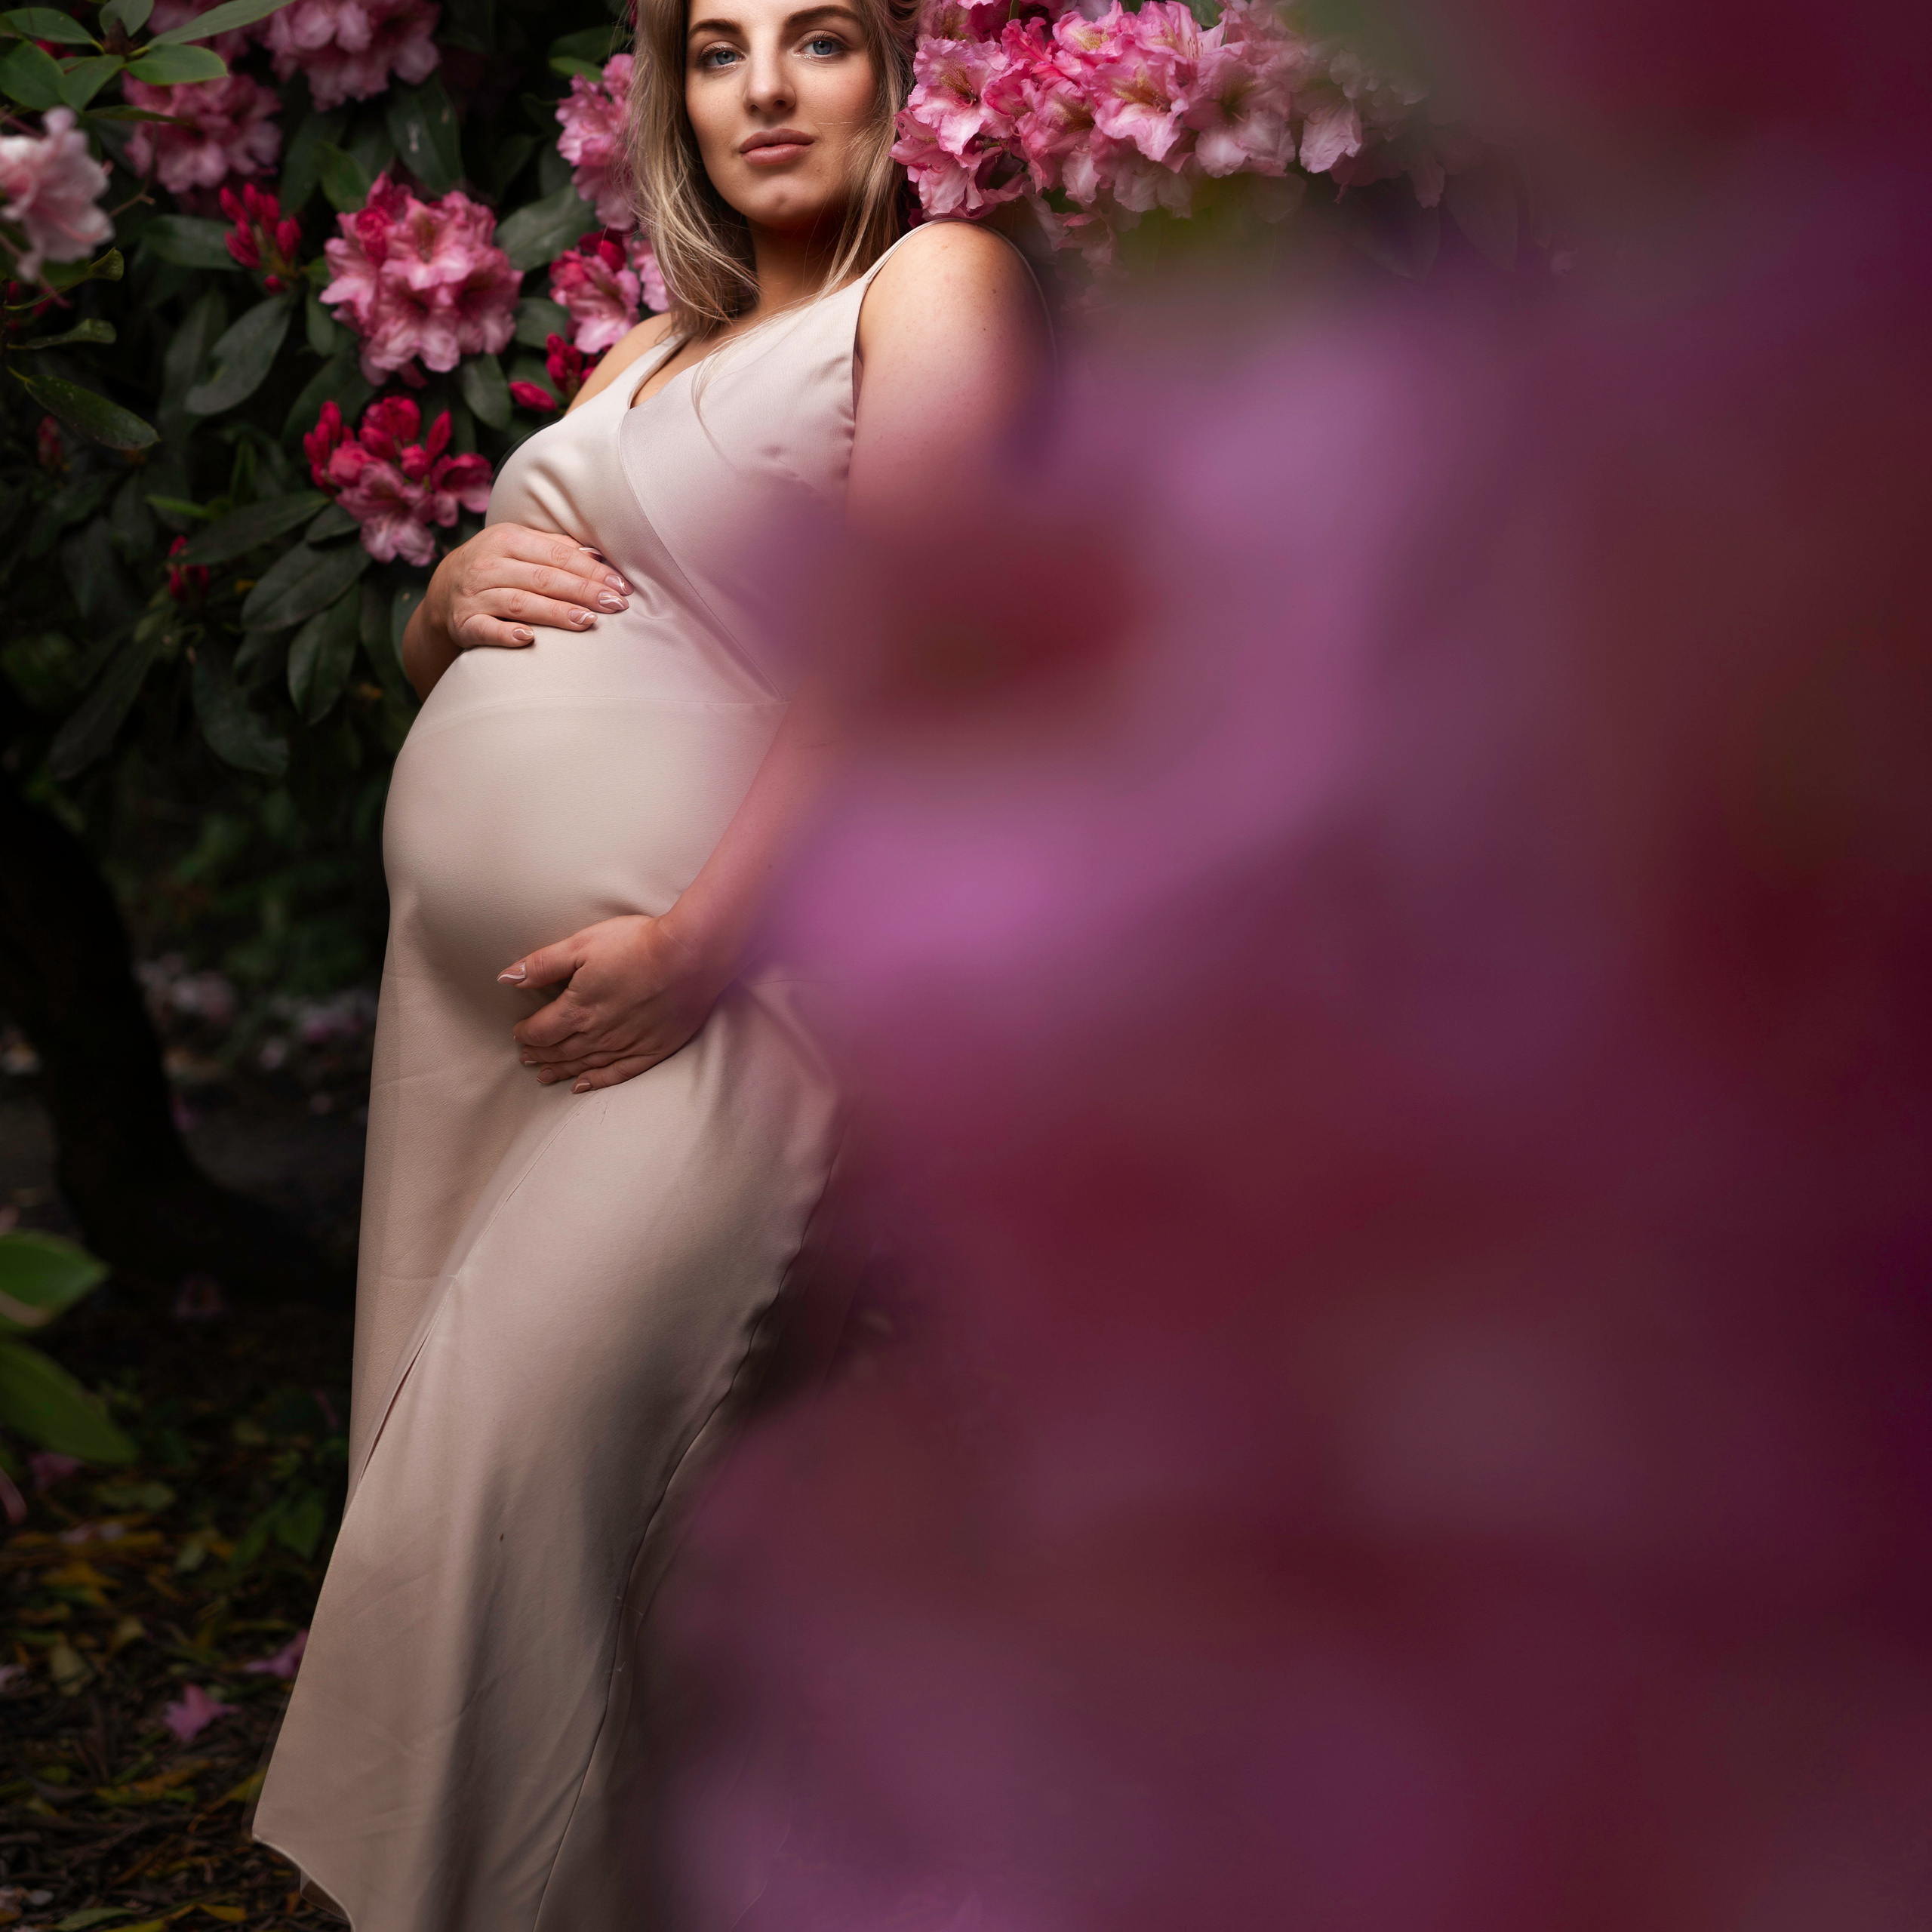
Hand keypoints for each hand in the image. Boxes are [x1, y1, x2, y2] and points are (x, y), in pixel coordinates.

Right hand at [427, 522, 630, 653]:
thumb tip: (599, 556)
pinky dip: (504, 634)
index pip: (558, 556)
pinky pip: (485, 629)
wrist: (444, 590)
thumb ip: (557, 549)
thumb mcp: (521, 547)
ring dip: (555, 612)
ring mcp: (475, 594)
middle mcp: (490, 564)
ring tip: (587, 621)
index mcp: (508, 540)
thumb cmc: (498, 566)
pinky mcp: (464, 623)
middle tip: (615, 605)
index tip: (621, 586)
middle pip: (544, 578)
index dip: (592, 571)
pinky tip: (527, 639)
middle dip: (583, 591)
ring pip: (521, 603)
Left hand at [498, 914, 730, 1092]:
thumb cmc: (637, 944)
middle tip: (527, 1058)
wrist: (692, 955)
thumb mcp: (583, 943)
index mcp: (577, 1009)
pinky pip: (618, 1074)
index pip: (540, 1031)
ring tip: (545, 1075)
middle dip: (540, 1054)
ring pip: (584, 1065)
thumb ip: (543, 964)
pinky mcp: (652, 1050)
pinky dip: (597, 1082)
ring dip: (561, 1070)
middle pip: (560, 1051)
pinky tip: (583, 1086)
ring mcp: (626, 1045)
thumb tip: (507, 977)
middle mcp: (598, 1034)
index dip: (525, 1034)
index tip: (519, 1033)